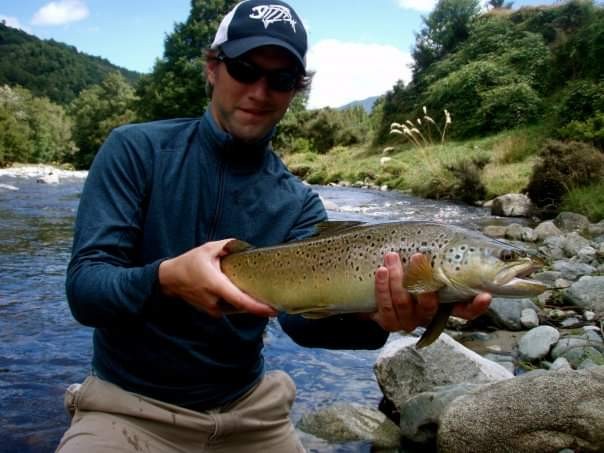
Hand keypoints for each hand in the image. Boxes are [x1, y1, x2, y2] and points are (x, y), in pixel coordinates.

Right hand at [158, 239, 276, 317]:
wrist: (170, 280)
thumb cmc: (189, 263)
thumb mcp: (209, 248)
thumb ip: (229, 246)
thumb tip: (247, 247)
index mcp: (216, 285)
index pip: (240, 300)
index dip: (258, 307)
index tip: (273, 310)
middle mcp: (215, 301)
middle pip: (243, 306)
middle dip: (259, 304)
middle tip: (276, 299)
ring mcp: (214, 309)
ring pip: (237, 308)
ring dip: (250, 304)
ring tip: (264, 297)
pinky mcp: (213, 311)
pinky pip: (231, 308)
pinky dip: (240, 303)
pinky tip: (249, 296)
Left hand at [370, 252, 490, 331]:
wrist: (375, 285)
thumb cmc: (408, 268)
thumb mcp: (429, 262)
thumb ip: (444, 257)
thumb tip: (465, 241)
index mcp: (442, 303)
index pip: (465, 311)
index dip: (476, 306)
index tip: (485, 295)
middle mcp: (427, 315)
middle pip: (430, 306)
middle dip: (423, 280)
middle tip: (418, 256)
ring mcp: (407, 321)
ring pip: (404, 303)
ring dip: (397, 277)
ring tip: (391, 256)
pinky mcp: (388, 321)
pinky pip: (385, 306)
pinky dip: (383, 286)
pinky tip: (382, 270)